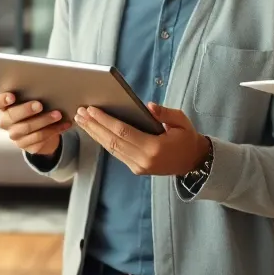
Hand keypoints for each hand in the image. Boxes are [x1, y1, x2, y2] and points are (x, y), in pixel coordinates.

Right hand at [0, 92, 69, 155]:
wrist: (41, 127)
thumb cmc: (35, 104)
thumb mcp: (32, 97)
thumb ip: (32, 91)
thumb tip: (47, 82)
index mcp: (3, 106)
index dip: (3, 99)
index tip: (12, 96)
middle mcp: (5, 121)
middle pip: (12, 116)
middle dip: (26, 110)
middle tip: (40, 105)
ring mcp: (15, 135)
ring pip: (27, 128)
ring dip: (44, 121)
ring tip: (58, 115)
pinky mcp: (26, 145)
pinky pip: (40, 139)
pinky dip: (55, 130)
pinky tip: (65, 124)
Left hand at [73, 103, 209, 175]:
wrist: (193, 162)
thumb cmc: (187, 138)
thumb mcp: (182, 121)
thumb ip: (165, 114)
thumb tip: (147, 106)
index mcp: (154, 147)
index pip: (123, 131)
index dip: (105, 120)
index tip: (91, 109)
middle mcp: (143, 159)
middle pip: (112, 141)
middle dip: (94, 126)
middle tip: (80, 112)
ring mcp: (138, 166)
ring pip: (111, 148)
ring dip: (95, 134)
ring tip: (82, 121)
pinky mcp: (136, 168)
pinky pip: (116, 153)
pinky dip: (103, 141)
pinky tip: (94, 131)